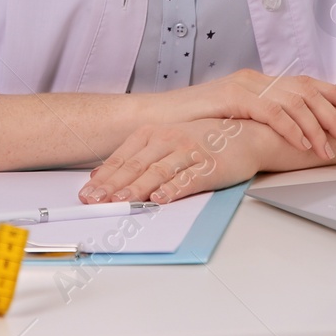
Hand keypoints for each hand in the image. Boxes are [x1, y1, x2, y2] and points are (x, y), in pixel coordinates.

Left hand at [78, 117, 263, 205]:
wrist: (247, 134)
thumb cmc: (205, 139)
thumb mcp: (166, 140)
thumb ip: (137, 155)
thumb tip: (102, 174)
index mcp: (155, 133)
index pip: (123, 157)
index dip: (105, 177)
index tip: (88, 193)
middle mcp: (170, 139)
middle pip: (136, 165)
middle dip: (114, 186)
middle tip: (96, 202)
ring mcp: (190, 151)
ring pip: (158, 171)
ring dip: (138, 188)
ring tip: (122, 201)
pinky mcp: (210, 165)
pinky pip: (188, 178)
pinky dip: (173, 189)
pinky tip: (161, 198)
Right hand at [175, 69, 335, 161]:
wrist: (155, 119)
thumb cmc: (191, 124)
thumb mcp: (232, 121)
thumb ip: (257, 122)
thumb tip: (288, 137)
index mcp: (258, 82)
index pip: (304, 83)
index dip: (333, 93)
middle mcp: (255, 79)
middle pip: (306, 91)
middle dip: (334, 114)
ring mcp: (243, 86)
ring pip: (293, 101)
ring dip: (316, 127)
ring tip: (331, 149)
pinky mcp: (232, 97)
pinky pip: (270, 111)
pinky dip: (290, 127)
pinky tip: (302, 143)